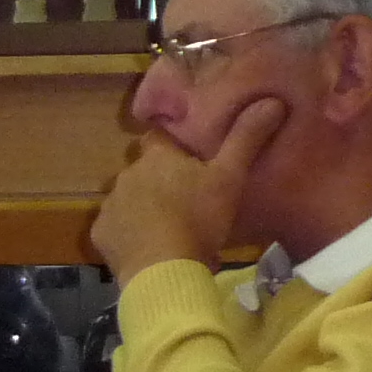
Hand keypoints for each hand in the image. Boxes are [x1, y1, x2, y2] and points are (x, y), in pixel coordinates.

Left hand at [91, 96, 286, 285]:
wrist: (164, 270)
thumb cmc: (199, 219)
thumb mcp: (229, 178)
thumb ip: (246, 139)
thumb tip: (271, 101)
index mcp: (156, 156)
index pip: (158, 137)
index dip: (172, 144)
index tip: (188, 156)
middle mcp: (126, 174)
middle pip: (143, 170)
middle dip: (159, 179)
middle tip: (185, 198)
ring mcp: (110, 204)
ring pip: (128, 198)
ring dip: (143, 207)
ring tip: (168, 227)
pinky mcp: (100, 234)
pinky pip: (114, 228)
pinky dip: (128, 234)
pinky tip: (147, 248)